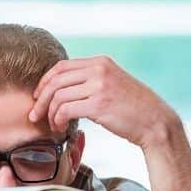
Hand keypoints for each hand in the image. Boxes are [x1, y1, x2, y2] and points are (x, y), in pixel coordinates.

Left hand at [29, 56, 179, 149]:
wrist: (156, 122)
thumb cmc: (134, 109)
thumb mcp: (113, 83)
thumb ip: (93, 80)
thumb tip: (65, 88)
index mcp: (101, 62)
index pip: (61, 66)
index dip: (44, 82)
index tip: (38, 97)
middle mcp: (99, 70)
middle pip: (55, 80)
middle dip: (40, 99)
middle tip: (35, 114)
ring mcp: (99, 86)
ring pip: (58, 96)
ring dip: (50, 113)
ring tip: (53, 126)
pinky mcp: (99, 104)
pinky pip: (66, 110)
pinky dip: (58, 120)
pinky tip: (61, 128)